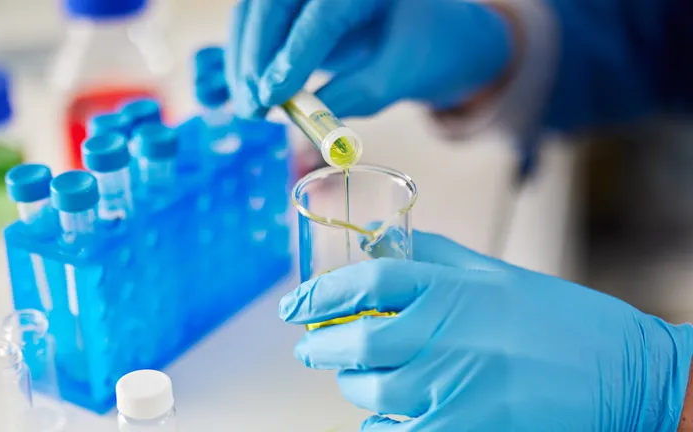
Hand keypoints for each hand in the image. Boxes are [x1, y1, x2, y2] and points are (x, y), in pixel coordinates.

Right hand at [227, 0, 513, 117]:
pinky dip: (234, 53)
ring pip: (253, 11)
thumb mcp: (398, 76)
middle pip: (272, 5)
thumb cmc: (420, 51)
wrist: (428, 30)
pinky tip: (223, 88)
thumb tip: (307, 118)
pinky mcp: (289, 5)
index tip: (272, 96)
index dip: (292, 55)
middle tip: (252, 107)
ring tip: (248, 106)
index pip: (321, 14)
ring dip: (241, 59)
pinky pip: (250, 20)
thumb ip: (355, 95)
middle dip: (254, 57)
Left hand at [279, 231, 692, 430]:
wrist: (622, 372)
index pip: (363, 283)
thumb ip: (430, 254)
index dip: (319, 294)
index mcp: (451, 288)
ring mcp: (452, 385)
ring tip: (353, 376)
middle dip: (320, 346)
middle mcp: (445, 334)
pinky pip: (397, 430)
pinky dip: (382, 422)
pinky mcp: (462, 426)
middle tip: (309, 346)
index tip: (296, 306)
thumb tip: (377, 237)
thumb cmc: (558, 319)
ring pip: (370, 391)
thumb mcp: (493, 272)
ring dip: (352, 384)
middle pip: (355, 341)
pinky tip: (385, 412)